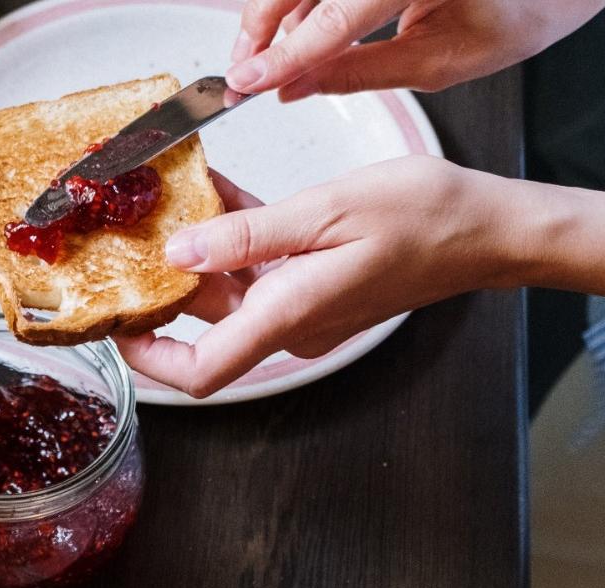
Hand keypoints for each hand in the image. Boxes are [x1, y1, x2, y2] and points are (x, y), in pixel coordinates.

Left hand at [115, 156, 530, 397]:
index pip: (202, 371)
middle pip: (206, 324)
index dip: (150, 361)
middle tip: (135, 234)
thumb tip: (182, 252)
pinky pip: (260, 270)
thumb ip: (246, 236)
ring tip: (176, 199)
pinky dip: (236, 239)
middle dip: (167, 284)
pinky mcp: (316, 287)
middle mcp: (291, 322)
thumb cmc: (423, 218)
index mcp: (288, 313)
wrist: (485, 228)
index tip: (118, 325)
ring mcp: (304, 307)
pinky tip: (221, 198)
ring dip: (200, 249)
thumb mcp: (324, 212)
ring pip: (230, 290)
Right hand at [225, 0, 604, 99]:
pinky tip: (293, 34)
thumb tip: (294, 89)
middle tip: (243, 72)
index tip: (248, 82)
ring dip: (271, 15)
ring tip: (264, 60)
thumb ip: (357, 74)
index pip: (334, 17)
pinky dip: (297, 3)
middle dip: (259, 28)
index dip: (284, 55)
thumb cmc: (513, 13)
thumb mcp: (438, 62)